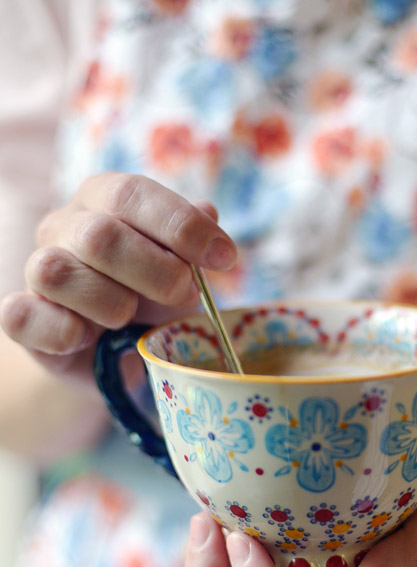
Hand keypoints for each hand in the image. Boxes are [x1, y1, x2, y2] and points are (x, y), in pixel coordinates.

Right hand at [0, 173, 235, 384]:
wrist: (120, 352)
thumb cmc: (153, 297)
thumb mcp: (184, 267)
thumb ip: (192, 241)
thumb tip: (208, 211)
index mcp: (105, 200)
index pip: (131, 193)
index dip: (180, 225)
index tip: (224, 258)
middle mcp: (65, 227)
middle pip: (99, 236)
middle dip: (155, 272)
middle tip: (183, 294)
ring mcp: (37, 270)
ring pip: (56, 272)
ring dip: (109, 303)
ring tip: (129, 319)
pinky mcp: (24, 317)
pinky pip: (20, 315)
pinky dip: (60, 330)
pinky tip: (88, 338)